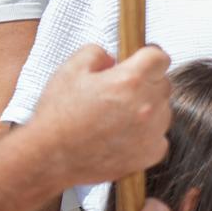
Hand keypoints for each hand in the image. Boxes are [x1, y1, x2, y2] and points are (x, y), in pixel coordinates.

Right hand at [33, 44, 170, 184]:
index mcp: (131, 80)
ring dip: (147, 109)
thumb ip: (97, 53)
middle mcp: (148, 105)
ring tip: (114, 118)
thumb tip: (114, 58)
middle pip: (162, 83)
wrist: (48, 158)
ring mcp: (152, 131)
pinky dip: (146, 135)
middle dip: (145, 83)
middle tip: (118, 93)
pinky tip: (121, 136)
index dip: (148, 56)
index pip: (160, 57)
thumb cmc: (57, 114)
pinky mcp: (151, 153)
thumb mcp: (70, 70)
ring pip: (163, 110)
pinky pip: (159, 136)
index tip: (139, 61)